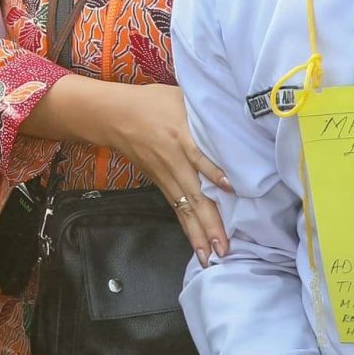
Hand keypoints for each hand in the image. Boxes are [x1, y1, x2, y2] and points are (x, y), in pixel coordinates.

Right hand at [92, 83, 232, 260]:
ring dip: (198, 234)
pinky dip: (188, 228)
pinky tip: (198, 245)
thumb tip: (238, 112)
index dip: (213, 172)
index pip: (198, 156)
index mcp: (180, 136)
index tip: (231, 188)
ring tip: (210, 257)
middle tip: (224, 247)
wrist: (115, 116)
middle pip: (194, 195)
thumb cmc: (154, 103)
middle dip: (209, 222)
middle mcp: (174, 161)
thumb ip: (206, 109)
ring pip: (185, 209)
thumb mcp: (180, 97)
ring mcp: (166, 176)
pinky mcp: (162, 184)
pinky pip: (178, 209)